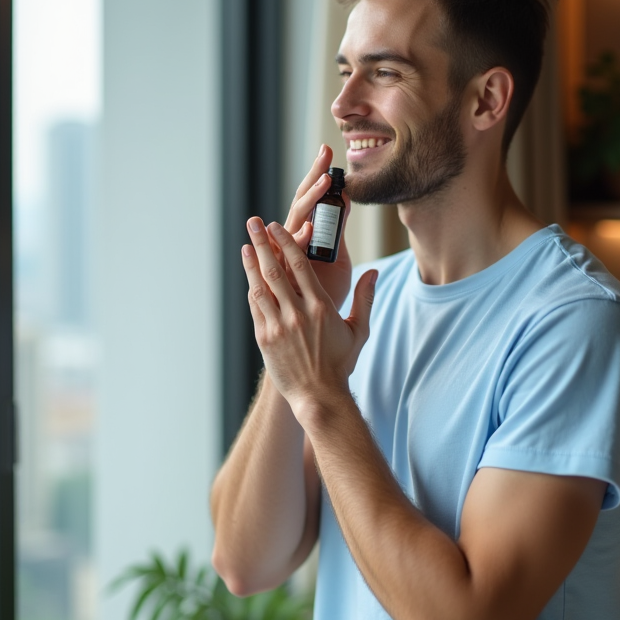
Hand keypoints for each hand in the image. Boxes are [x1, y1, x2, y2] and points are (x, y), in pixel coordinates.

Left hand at [243, 217, 375, 422]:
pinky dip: (251, 288)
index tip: (277, 227)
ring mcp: (278, 326)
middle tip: (253, 223)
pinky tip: (249, 275)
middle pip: (276, 270)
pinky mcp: (265, 338)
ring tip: (246, 244)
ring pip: (261, 287)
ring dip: (252, 263)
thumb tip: (373, 271)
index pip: (300, 266)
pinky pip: (256, 307)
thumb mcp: (359, 331)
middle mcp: (297, 314)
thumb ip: (365, 299)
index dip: (287, 243)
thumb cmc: (340, 364)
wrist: (318, 396)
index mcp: (320, 307)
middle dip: (263, 244)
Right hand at [278, 144, 352, 308]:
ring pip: (295, 220)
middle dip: (314, 175)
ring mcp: (286, 254)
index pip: (312, 198)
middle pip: (302, 201)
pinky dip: (299, 238)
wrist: (313, 335)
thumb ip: (338, 232)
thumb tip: (346, 199)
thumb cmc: (324, 296)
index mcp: (306, 234)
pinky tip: (310, 225)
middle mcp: (292, 240)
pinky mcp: (284, 273)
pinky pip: (290, 251)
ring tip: (326, 179)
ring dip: (310, 199)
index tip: (328, 152)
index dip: (319, 175)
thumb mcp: (337, 260)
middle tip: (325, 150)